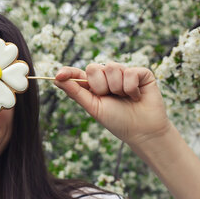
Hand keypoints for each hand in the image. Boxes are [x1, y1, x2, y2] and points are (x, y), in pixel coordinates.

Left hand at [54, 63, 171, 145]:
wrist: (142, 131)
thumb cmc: (117, 121)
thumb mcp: (93, 107)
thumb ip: (76, 92)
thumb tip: (56, 79)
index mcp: (94, 85)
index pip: (78, 73)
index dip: (68, 72)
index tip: (59, 75)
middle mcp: (108, 77)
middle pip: (94, 68)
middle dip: (100, 86)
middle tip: (110, 97)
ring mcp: (124, 73)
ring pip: (112, 67)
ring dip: (117, 87)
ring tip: (124, 97)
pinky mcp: (141, 73)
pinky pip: (129, 72)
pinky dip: (131, 88)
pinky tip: (136, 96)